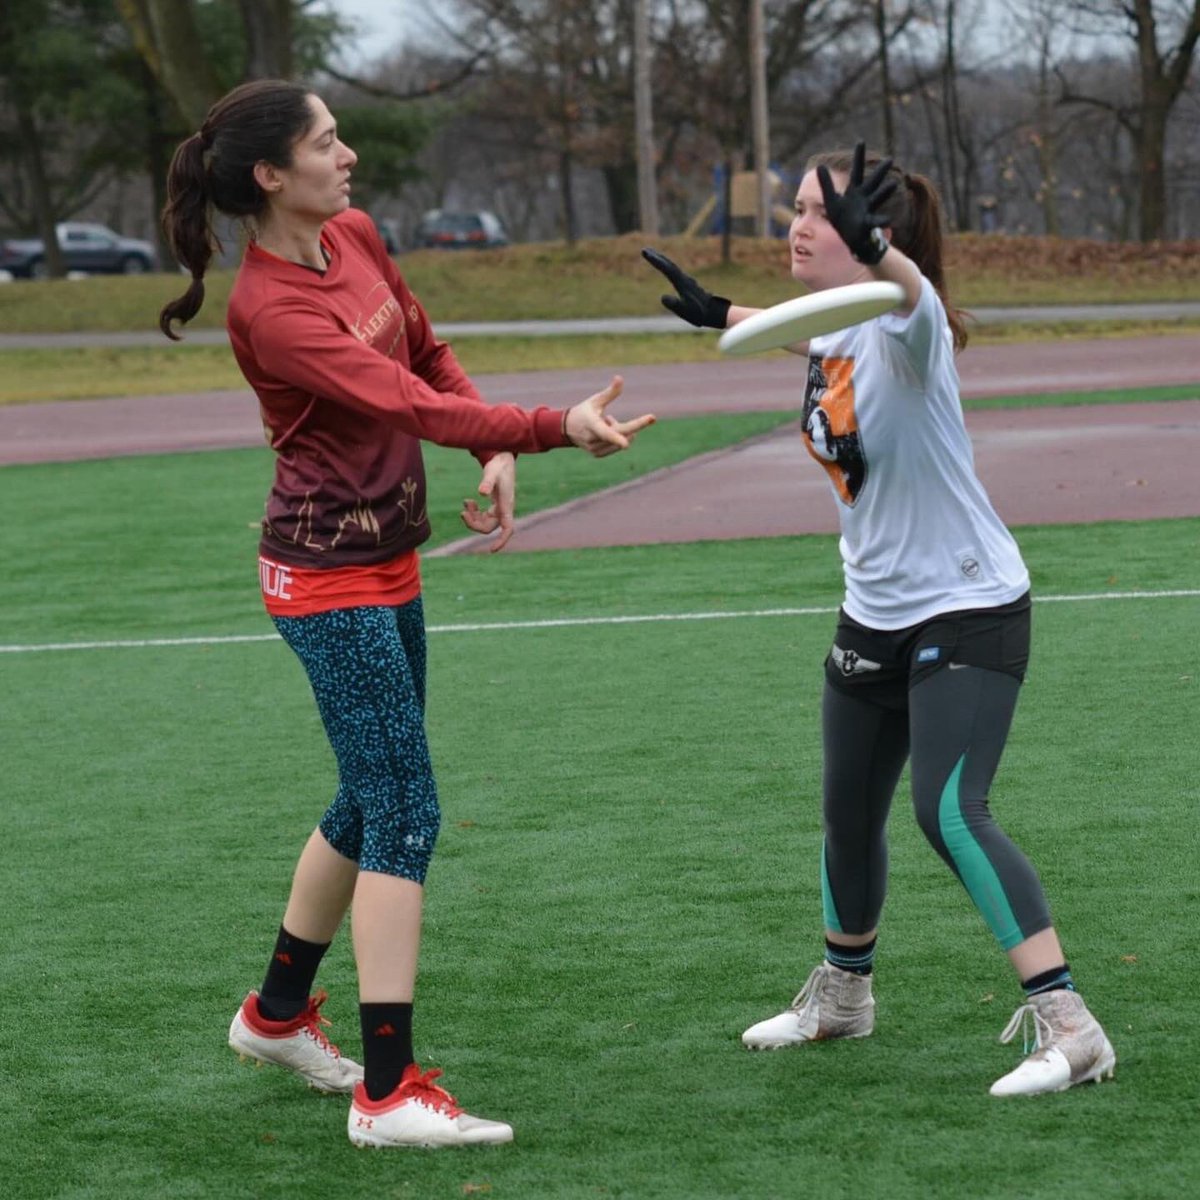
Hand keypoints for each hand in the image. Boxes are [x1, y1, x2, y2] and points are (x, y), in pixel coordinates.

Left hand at [460, 452, 515, 551]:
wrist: (502, 460)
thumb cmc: (499, 465)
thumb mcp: (492, 472)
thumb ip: (487, 482)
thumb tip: (481, 492)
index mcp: (507, 505)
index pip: (508, 528)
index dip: (501, 540)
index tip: (492, 550)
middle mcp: (504, 510)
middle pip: (489, 528)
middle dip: (474, 524)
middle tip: (462, 513)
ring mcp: (500, 509)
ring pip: (485, 524)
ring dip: (473, 518)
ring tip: (466, 503)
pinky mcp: (495, 506)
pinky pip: (484, 517)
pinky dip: (474, 513)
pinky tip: (469, 502)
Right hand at [564, 375, 655, 457]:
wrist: (566, 429)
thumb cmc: (584, 411)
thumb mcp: (595, 400)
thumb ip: (610, 392)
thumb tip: (620, 378)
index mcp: (592, 425)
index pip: (607, 433)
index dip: (617, 438)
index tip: (628, 442)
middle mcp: (593, 440)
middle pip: (622, 435)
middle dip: (636, 426)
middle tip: (652, 418)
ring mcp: (595, 449)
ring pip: (622, 440)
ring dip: (622, 430)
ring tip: (608, 422)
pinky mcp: (597, 454)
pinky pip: (617, 446)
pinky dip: (617, 437)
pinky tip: (607, 430)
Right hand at [641, 247, 730, 328]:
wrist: (715, 313)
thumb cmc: (700, 313)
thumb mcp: (685, 311)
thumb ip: (674, 304)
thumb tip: (662, 297)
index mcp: (682, 283)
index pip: (666, 269)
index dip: (655, 260)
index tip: (645, 253)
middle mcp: (685, 278)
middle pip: (669, 264)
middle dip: (657, 257)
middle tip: (645, 250)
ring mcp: (687, 281)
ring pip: (673, 267)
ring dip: (662, 260)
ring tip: (653, 256)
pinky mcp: (689, 284)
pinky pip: (676, 272)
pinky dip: (668, 267)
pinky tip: (667, 269)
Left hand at [816, 141, 897, 264]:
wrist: (850, 238)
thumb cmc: (842, 219)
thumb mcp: (831, 200)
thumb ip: (826, 184)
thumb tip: (820, 165)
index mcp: (855, 191)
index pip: (857, 170)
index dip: (858, 156)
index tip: (861, 141)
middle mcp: (864, 198)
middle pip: (872, 182)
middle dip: (880, 172)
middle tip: (890, 159)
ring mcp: (867, 211)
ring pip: (877, 199)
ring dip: (885, 192)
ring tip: (893, 184)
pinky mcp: (867, 225)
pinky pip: (875, 222)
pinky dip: (881, 221)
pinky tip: (889, 220)